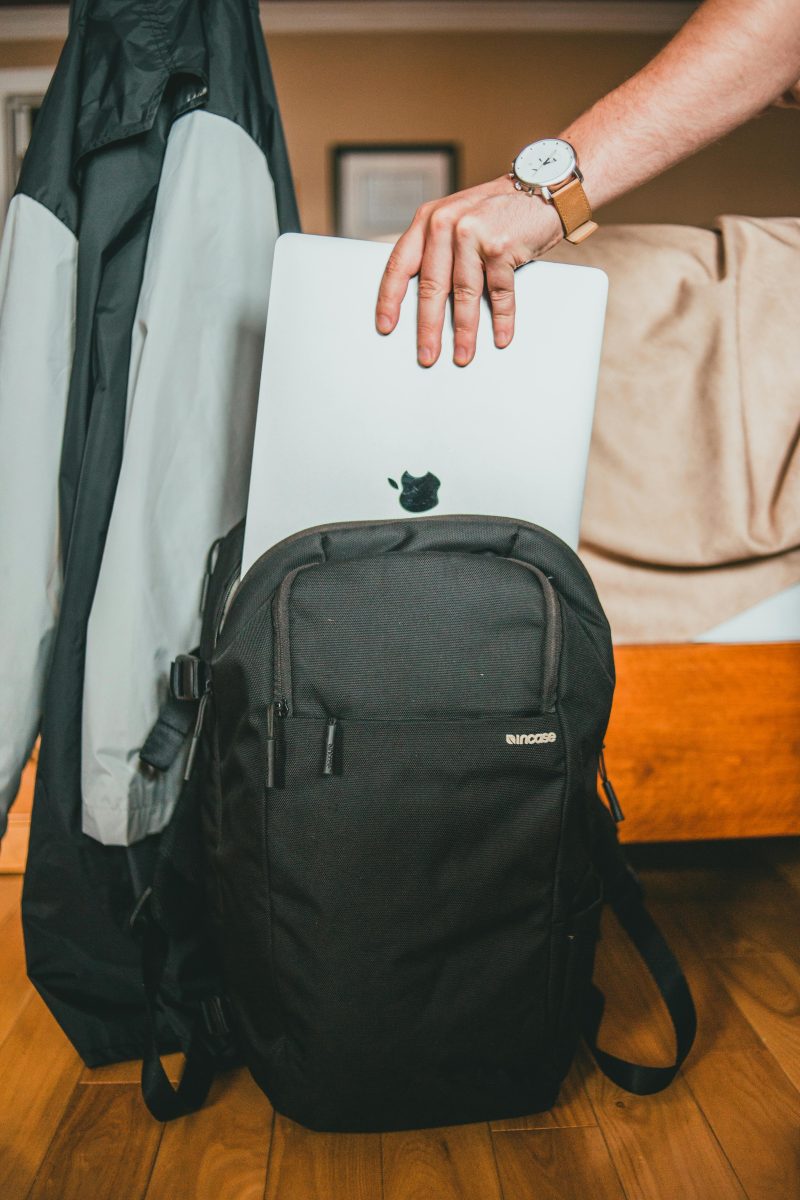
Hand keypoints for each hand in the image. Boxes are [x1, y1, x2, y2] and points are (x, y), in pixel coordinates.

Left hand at [375, 174, 563, 366]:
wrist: (541, 187)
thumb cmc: (495, 211)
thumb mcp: (456, 220)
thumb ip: (436, 249)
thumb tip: (423, 302)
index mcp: (428, 220)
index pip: (400, 264)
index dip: (390, 299)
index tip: (385, 326)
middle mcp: (446, 224)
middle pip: (431, 287)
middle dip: (428, 328)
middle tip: (427, 356)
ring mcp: (474, 234)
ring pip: (464, 294)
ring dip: (465, 332)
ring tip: (463, 355)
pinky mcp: (501, 245)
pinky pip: (499, 293)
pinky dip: (502, 319)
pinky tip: (500, 337)